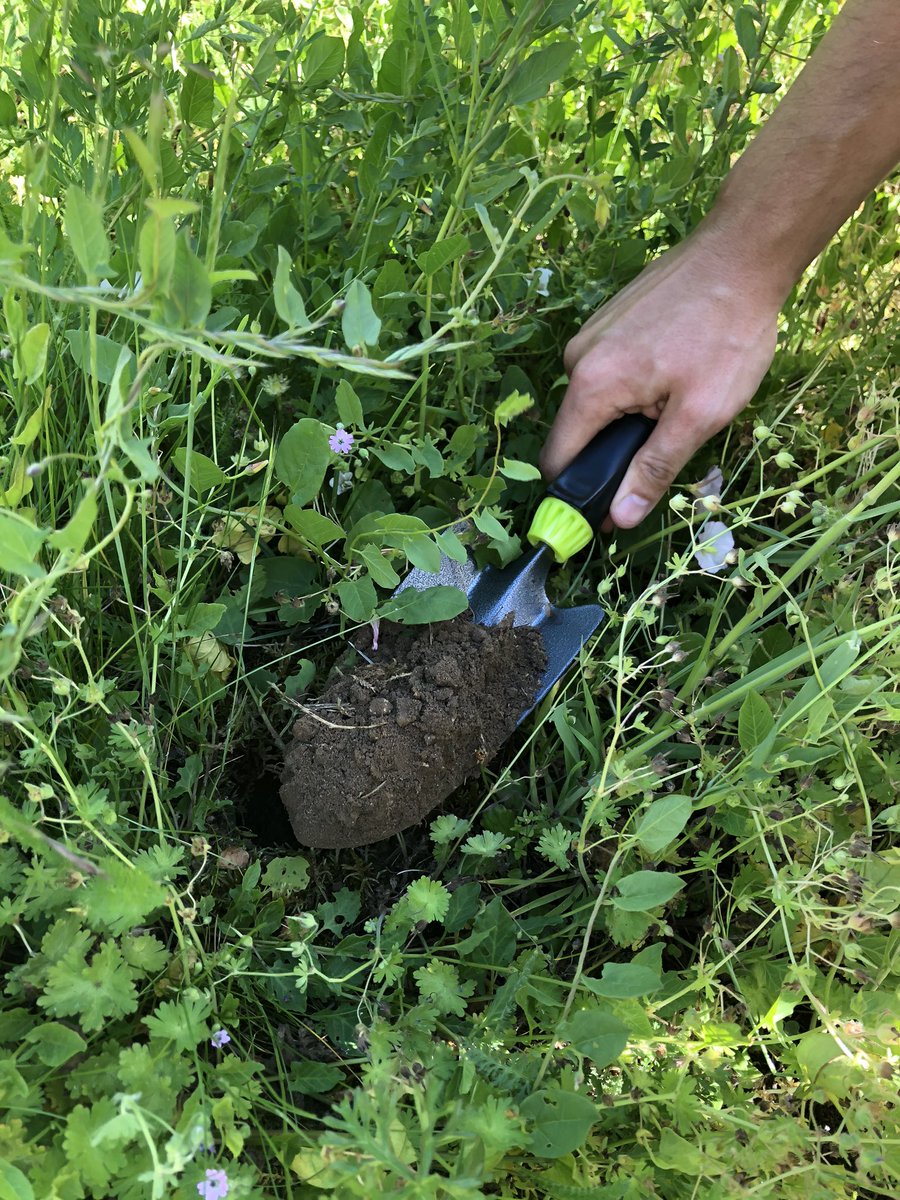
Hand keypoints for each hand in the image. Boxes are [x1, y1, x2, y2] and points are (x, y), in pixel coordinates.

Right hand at [539, 228, 783, 526]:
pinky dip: (633, 386)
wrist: (742, 252)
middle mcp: (577, 358)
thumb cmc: (727, 333)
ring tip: (679, 397)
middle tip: (670, 439)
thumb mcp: (700, 414)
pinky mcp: (606, 320)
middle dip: (615, 449)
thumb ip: (654, 468)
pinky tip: (673, 370)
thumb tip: (620, 518)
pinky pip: (607, 372)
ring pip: (596, 402)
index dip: (578, 493)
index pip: (558, 459)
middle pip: (578, 431)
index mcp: (591, 385)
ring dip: (628, 416)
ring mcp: (590, 335)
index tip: (607, 513)